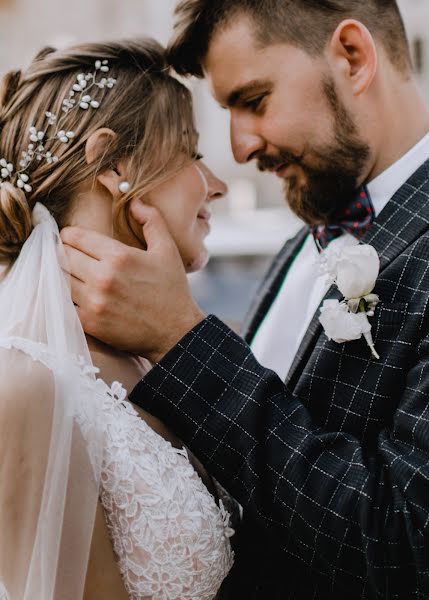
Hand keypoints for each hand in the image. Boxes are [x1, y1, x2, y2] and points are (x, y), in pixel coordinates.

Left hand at [60, 200, 204, 361]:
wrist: (176, 332)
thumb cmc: (172, 290)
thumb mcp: (167, 250)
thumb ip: (151, 220)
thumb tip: (134, 201)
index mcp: (118, 256)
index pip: (73, 236)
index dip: (70, 235)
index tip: (73, 239)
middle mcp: (102, 277)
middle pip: (62, 256)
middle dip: (64, 253)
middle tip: (72, 256)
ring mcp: (94, 302)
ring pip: (59, 279)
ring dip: (64, 275)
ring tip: (73, 274)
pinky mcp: (90, 323)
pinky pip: (63, 303)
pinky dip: (66, 297)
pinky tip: (76, 295)